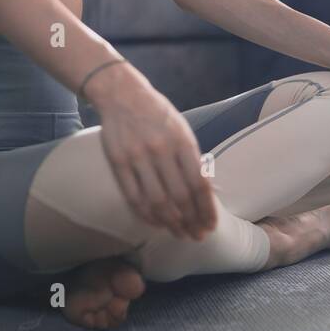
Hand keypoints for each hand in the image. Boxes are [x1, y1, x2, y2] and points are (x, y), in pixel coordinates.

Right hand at [85, 63, 217, 240]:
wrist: (122, 94)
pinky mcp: (118, 162)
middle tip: (197, 236)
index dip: (206, 208)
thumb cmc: (158, 114)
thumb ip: (193, 158)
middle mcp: (161, 149)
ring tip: (180, 234)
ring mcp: (137, 157)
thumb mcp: (182, 129)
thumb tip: (208, 192)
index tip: (211, 225)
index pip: (199, 183)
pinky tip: (157, 223)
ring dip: (171, 223)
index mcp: (182, 140)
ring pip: (157, 201)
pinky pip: (133, 196)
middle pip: (180, 196)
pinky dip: (147, 214)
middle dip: (191, 221)